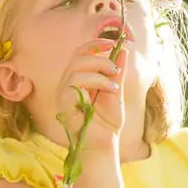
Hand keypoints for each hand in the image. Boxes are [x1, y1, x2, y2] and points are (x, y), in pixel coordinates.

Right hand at [63, 33, 126, 148]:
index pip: (80, 53)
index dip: (95, 44)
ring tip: (114, 82)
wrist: (104, 146)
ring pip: (77, 67)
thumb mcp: (115, 91)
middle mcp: (66, 84)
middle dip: (99, 56)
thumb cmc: (106, 123)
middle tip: (115, 68)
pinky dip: (97, 82)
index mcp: (76, 80)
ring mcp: (63, 94)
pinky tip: (110, 91)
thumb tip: (123, 50)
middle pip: (77, 56)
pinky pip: (76, 83)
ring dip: (100, 69)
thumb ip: (117, 72)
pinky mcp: (64, 103)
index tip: (112, 42)